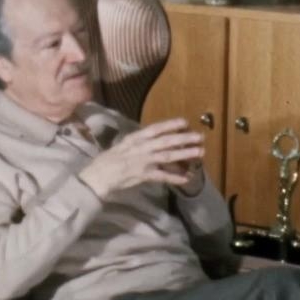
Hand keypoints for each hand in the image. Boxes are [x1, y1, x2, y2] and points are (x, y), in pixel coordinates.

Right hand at [78, 118, 204, 199]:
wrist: (99, 176)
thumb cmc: (110, 159)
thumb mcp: (124, 144)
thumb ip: (140, 141)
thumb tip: (155, 138)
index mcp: (135, 138)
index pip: (155, 129)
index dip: (170, 124)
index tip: (185, 122)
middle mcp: (141, 147)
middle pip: (166, 141)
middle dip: (184, 138)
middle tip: (200, 136)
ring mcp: (143, 161)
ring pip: (168, 156)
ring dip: (185, 154)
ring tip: (199, 152)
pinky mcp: (144, 175)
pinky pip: (163, 176)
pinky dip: (175, 177)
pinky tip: (187, 178)